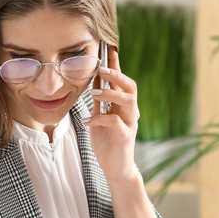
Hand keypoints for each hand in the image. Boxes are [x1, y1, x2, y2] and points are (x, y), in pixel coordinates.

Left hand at [83, 46, 138, 181]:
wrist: (116, 169)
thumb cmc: (108, 144)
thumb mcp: (99, 119)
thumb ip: (98, 103)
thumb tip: (93, 82)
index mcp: (123, 106)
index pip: (121, 81)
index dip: (116, 65)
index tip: (109, 49)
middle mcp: (130, 112)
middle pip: (130, 86)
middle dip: (116, 75)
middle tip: (101, 69)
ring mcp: (130, 123)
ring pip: (128, 100)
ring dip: (111, 93)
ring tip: (95, 92)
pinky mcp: (126, 136)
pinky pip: (116, 122)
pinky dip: (100, 119)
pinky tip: (87, 121)